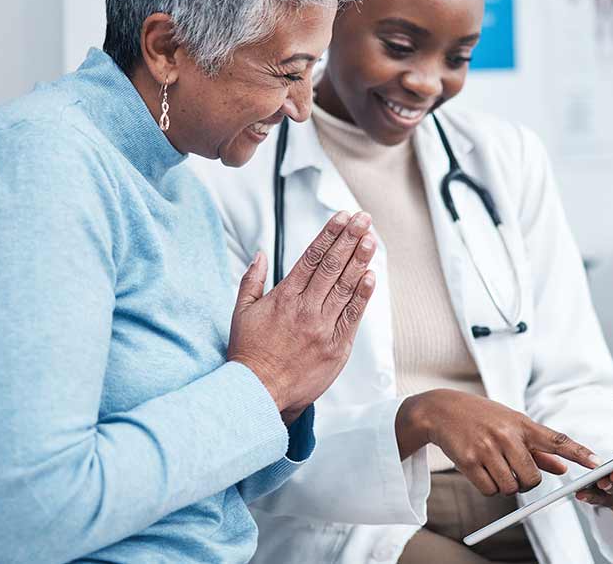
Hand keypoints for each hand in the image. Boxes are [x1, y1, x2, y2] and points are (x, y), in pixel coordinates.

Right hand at [229, 211, 375, 422]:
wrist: (257, 394)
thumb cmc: (248, 353)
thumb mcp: (241, 312)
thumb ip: (252, 281)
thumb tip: (261, 254)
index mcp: (284, 297)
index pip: (311, 257)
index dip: (329, 235)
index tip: (342, 217)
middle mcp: (305, 309)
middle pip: (332, 267)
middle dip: (349, 239)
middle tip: (363, 219)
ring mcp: (322, 328)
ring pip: (345, 288)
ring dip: (360, 261)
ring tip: (371, 239)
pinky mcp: (336, 348)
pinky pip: (352, 317)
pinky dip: (362, 296)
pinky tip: (371, 276)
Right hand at [396, 389, 597, 495]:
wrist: (441, 410)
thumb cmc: (482, 417)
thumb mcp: (512, 424)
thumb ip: (538, 449)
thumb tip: (562, 468)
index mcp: (522, 424)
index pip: (556, 440)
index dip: (579, 452)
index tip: (598, 463)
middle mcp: (506, 435)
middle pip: (532, 478)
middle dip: (527, 483)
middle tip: (517, 474)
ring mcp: (487, 448)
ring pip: (510, 487)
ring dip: (505, 485)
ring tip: (494, 467)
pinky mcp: (468, 461)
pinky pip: (489, 490)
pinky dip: (488, 488)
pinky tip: (481, 471)